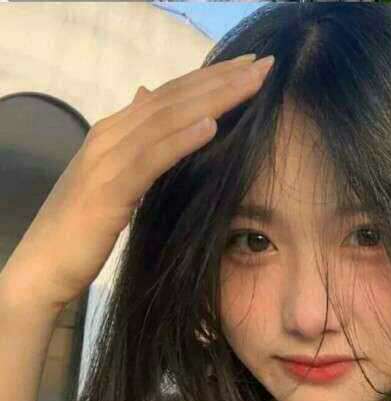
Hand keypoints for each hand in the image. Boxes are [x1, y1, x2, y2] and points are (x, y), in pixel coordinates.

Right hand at [0, 53, 274, 311]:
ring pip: (166, 119)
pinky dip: (181, 140)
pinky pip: (151, 159)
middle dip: (222, 79)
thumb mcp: (116, 180)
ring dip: (212, 99)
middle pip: (174, 98)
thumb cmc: (84, 227)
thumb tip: (149, 99)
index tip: (251, 67)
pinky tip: (211, 126)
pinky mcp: (109, 190)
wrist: (45, 264)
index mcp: (116, 132)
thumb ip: (136, 144)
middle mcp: (111, 135)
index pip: (170, 95)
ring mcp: (107, 159)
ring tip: (251, 83)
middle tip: (264, 64)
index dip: (211, 78)